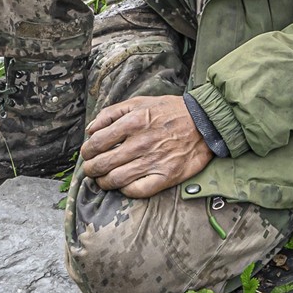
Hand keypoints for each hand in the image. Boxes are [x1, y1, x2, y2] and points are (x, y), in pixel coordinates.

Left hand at [80, 95, 210, 197]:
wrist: (205, 122)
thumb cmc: (170, 111)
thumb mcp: (139, 102)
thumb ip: (112, 113)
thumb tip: (91, 130)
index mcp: (133, 122)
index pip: (97, 143)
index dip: (87, 151)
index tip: (88, 154)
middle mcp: (141, 143)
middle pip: (103, 164)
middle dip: (91, 169)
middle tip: (91, 170)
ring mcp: (154, 161)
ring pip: (116, 179)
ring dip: (103, 182)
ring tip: (102, 180)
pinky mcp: (166, 176)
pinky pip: (137, 190)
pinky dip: (125, 190)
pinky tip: (123, 185)